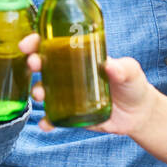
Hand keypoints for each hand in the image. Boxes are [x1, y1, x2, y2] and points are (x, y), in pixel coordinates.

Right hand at [19, 33, 158, 136]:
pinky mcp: (70, 115)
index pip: (52, 44)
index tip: (28, 44)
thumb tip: (109, 65)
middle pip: (43, 65)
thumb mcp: (131, 71)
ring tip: (40, 95)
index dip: (37, 42)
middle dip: (33, 62)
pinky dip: (46, 121)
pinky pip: (53, 118)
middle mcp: (68, 74)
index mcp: (79, 56)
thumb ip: (123, 68)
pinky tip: (45, 124)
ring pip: (44, 90)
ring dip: (37, 91)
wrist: (138, 113)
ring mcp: (67, 95)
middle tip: (34, 64)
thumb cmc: (132, 84)